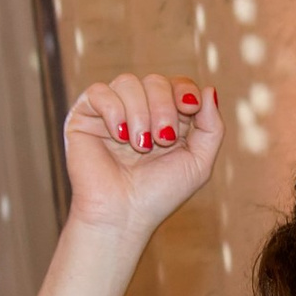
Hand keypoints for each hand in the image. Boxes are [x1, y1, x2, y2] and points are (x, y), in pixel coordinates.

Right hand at [63, 72, 222, 240]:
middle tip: (162, 140)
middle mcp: (139, 111)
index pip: (178, 84)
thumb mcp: (198, 163)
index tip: (189, 109)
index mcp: (166, 118)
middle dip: (163, 107)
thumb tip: (209, 89)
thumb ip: (211, 127)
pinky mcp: (84, 116)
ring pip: (128, 82)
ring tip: (139, 145)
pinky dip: (114, 111)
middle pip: (155, 81)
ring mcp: (111, 112)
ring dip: (140, 113)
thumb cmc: (159, 194)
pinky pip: (99, 92)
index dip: (185, 91)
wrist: (123, 215)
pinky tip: (119, 136)